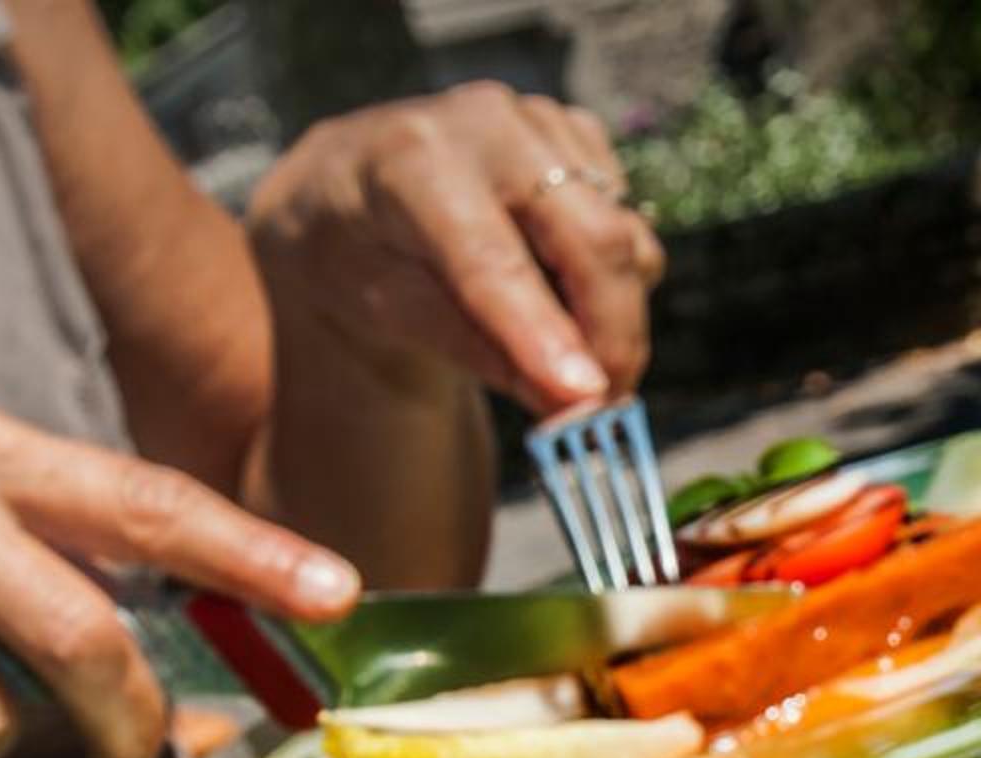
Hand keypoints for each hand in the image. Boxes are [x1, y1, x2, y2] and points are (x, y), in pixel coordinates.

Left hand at [244, 82, 666, 416]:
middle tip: (603, 411)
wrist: (350, 186)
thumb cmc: (360, 255)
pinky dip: (613, 280)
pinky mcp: (580, 137)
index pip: (492, 257)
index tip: (585, 398)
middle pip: (594, 240)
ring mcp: (543, 124)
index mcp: (414, 160)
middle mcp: (488, 124)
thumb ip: (481, 353)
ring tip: (565, 358)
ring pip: (626, 240)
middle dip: (613, 337)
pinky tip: (560, 291)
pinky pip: (631, 228)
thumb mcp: (392, 311)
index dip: (542, 330)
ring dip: (615, 318)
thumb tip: (573, 405)